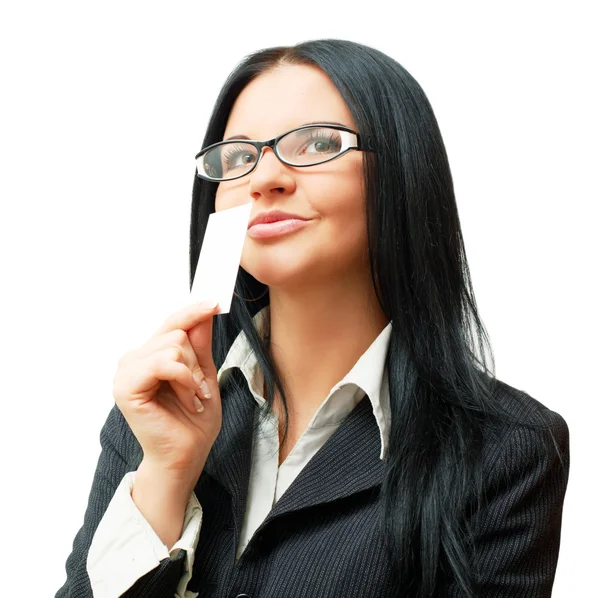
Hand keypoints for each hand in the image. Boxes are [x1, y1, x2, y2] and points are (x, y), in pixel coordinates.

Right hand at [112, 300, 221, 476]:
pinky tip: (187, 399)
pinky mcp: (126, 386)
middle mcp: (134, 360)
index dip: (193, 312)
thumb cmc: (194, 420)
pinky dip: (185, 380)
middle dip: (197, 362)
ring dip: (192, 376)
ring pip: (173, 346)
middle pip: (176, 333)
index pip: (172, 323)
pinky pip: (165, 363)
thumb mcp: (204, 374)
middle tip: (200, 390)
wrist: (186, 455)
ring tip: (192, 398)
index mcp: (149, 356)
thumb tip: (204, 311)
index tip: (215, 302)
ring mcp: (126, 372)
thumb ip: (200, 344)